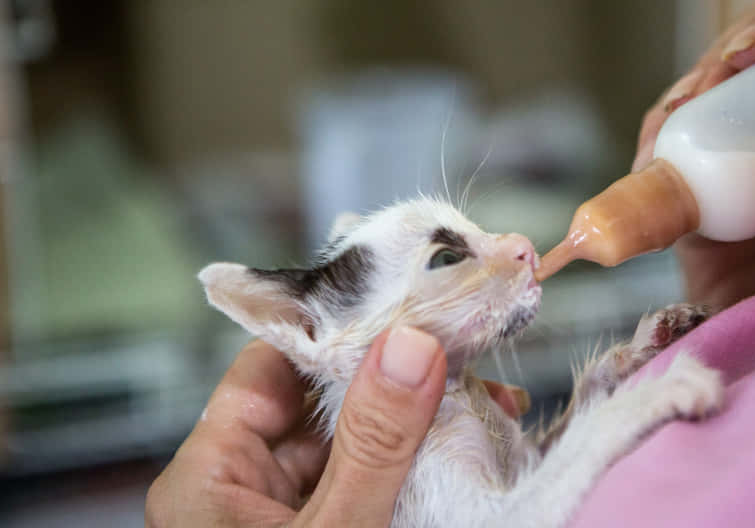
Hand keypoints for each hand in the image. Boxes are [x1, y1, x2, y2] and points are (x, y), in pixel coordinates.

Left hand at [146, 327, 527, 527]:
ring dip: (421, 416)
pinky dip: (420, 459)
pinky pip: (374, 475)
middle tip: (467, 352)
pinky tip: (471, 443)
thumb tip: (410, 344)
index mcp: (210, 476)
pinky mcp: (331, 527)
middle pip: (320, 397)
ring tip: (489, 399)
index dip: (335, 330)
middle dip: (398, 374)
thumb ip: (370, 447)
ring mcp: (290, 510)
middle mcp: (244, 485)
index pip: (270, 367)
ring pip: (357, 436)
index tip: (404, 304)